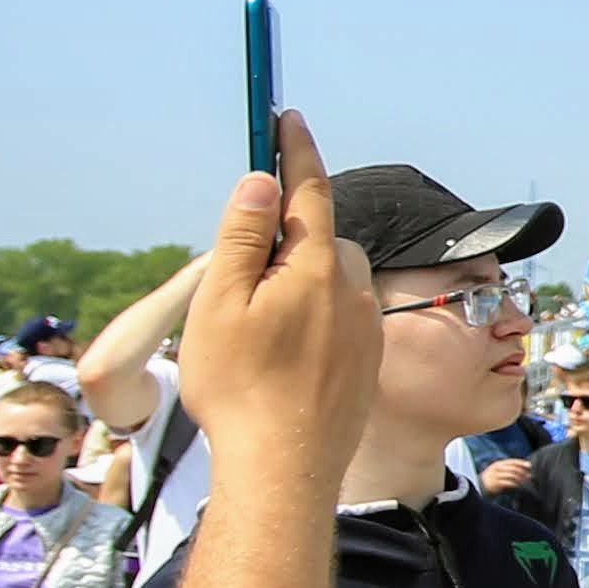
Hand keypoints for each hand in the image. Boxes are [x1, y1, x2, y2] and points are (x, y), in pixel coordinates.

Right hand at [170, 108, 377, 500]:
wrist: (285, 470)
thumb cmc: (241, 389)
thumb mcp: (220, 304)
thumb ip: (241, 237)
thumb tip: (259, 182)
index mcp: (317, 267)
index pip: (307, 189)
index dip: (294, 150)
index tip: (288, 117)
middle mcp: (353, 289)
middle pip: (316, 239)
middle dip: (283, 245)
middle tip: (237, 290)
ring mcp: (366, 326)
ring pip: (328, 282)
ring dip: (296, 289)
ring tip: (255, 341)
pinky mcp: (368, 359)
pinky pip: (339, 320)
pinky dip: (311, 325)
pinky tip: (282, 365)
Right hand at [480, 453, 535, 492]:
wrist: (478, 489)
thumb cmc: (492, 481)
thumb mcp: (498, 473)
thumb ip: (508, 471)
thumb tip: (526, 473)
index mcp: (497, 464)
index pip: (511, 461)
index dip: (521, 462)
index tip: (529, 465)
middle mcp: (496, 469)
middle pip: (513, 468)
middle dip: (523, 472)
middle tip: (530, 477)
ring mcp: (494, 476)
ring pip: (511, 475)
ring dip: (521, 479)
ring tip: (526, 483)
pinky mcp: (494, 485)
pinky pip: (507, 483)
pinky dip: (515, 485)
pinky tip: (519, 487)